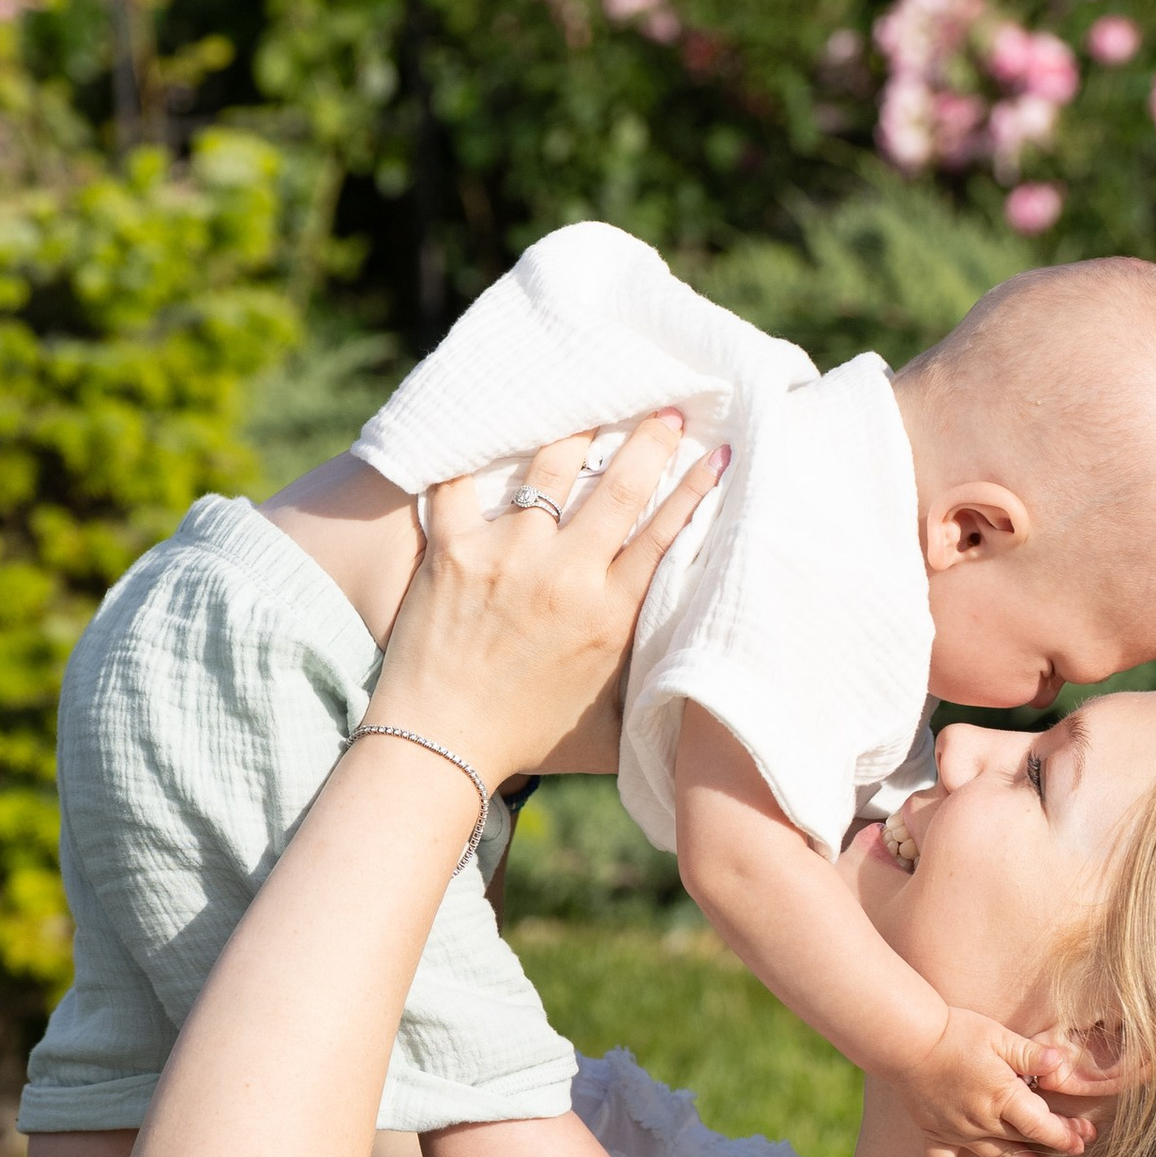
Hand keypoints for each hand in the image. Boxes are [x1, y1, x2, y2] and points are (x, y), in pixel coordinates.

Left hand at [370, 414, 726, 793]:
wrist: (440, 747)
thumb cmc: (525, 741)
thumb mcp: (607, 727)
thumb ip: (649, 696)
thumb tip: (693, 691)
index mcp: (610, 614)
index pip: (666, 532)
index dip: (696, 486)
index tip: (715, 452)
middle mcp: (567, 577)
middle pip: (622, 485)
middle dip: (650, 438)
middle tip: (665, 409)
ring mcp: (509, 556)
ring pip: (553, 466)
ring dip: (577, 431)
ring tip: (585, 409)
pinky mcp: (455, 550)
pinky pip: (462, 482)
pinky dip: (470, 455)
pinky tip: (481, 430)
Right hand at [899, 1005, 1096, 1156]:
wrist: (907, 1040)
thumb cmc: (956, 1033)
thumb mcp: (1000, 1037)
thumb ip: (1032, 1055)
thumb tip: (1061, 1065)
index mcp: (1003, 1097)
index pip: (1041, 1125)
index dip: (1064, 1134)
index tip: (1082, 1140)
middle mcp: (983, 1121)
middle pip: (1025, 1141)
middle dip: (1054, 1148)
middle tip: (1078, 1154)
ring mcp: (958, 1131)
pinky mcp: (935, 1132)